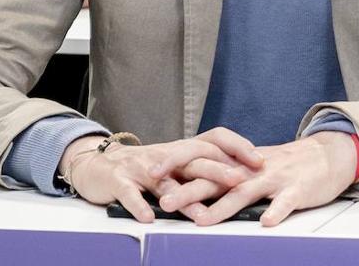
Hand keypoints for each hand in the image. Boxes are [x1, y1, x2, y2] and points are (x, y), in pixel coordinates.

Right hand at [61, 127, 263, 222]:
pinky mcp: (119, 180)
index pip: (214, 140)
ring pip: (165, 181)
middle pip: (195, 159)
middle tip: (238, 181)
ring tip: (200, 212)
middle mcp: (165, 156)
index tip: (259, 161)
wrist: (98, 164)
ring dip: (183, 197)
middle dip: (218, 170)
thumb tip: (241, 178)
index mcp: (182, 151)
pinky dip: (139, 205)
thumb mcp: (176, 165)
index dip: (237, 147)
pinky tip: (149, 218)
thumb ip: (202, 170)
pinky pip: (130, 193)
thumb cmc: (144, 169)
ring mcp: (141, 167)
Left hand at [161, 131, 357, 226]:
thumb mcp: (250, 167)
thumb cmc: (285, 165)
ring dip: (223, 207)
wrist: (324, 155)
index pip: (201, 159)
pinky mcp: (296, 190)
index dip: (176, 164)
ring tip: (203, 222)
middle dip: (189, 190)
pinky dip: (276, 211)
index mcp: (237, 162)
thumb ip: (225, 177)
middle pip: (215, 178)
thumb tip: (192, 188)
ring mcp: (273, 178)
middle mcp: (250, 168)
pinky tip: (266, 223)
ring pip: (245, 192)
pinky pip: (285, 202)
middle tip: (164, 201)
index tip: (151, 174)